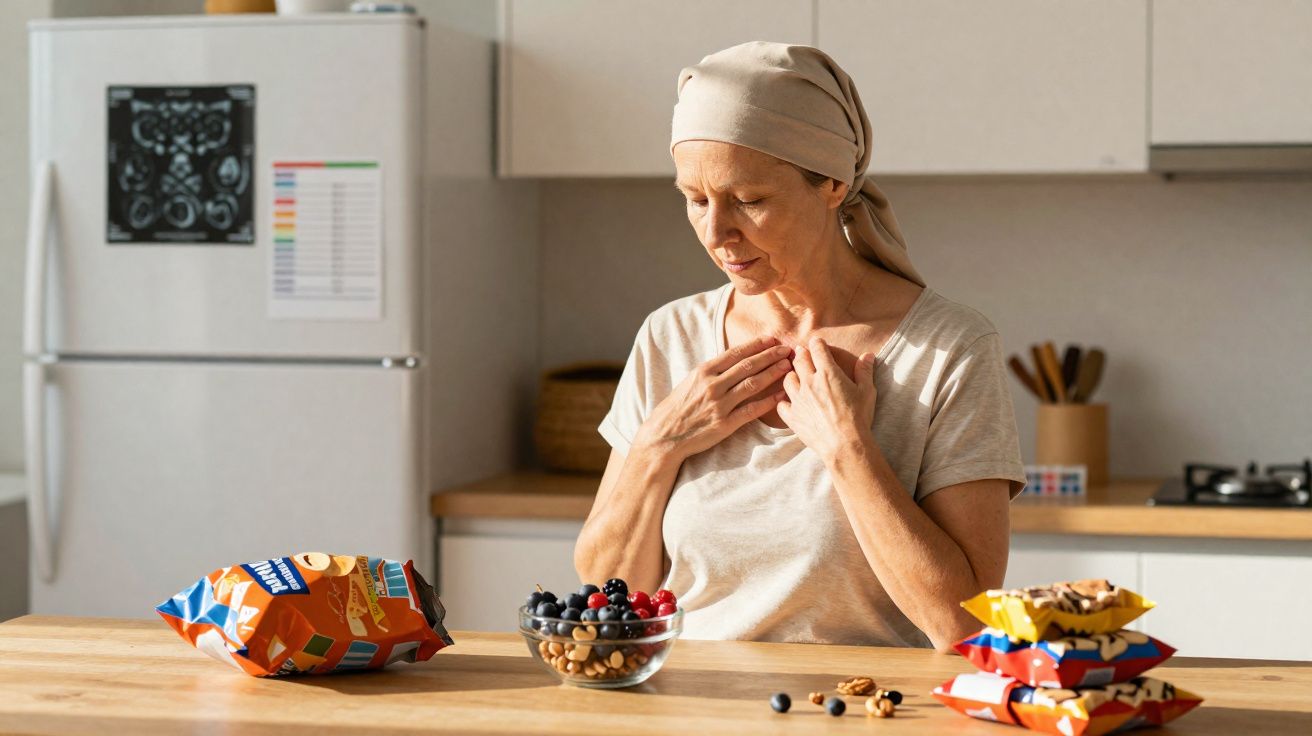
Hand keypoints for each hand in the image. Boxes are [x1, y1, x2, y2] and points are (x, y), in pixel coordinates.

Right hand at [633, 335, 793, 460]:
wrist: (664, 435)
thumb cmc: (676, 408)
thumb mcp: (690, 382)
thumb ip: (711, 372)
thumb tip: (732, 361)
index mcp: (703, 371)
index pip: (735, 353)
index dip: (756, 345)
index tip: (772, 339)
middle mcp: (712, 385)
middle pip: (748, 366)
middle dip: (770, 355)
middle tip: (787, 349)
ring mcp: (719, 405)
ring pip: (752, 384)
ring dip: (772, 373)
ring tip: (787, 367)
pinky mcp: (725, 424)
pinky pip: (751, 410)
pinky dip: (768, 402)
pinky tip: (780, 396)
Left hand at [777, 336, 877, 463]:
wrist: (844, 444)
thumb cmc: (858, 417)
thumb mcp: (866, 391)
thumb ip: (864, 371)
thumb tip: (867, 355)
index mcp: (828, 373)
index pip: (818, 350)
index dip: (817, 343)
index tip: (816, 342)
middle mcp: (809, 382)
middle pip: (800, 360)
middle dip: (801, 354)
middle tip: (801, 352)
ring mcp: (798, 399)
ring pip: (788, 379)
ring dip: (791, 374)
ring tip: (795, 375)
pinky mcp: (792, 416)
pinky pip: (781, 404)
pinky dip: (783, 401)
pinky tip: (788, 401)